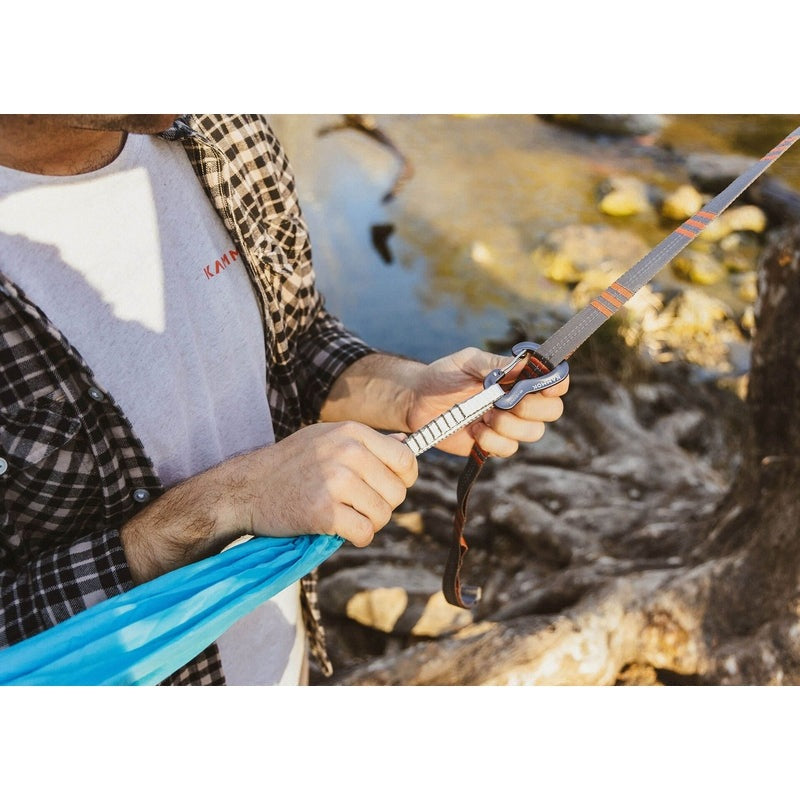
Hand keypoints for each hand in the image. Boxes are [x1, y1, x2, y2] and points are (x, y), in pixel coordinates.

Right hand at [237, 422, 417, 546]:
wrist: (247, 488)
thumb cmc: (290, 464)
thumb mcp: (327, 437)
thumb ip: (367, 441)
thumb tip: (407, 442)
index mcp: (352, 432)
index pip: (406, 459)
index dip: (403, 479)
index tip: (386, 487)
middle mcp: (348, 452)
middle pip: (397, 492)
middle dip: (382, 505)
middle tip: (356, 505)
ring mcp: (337, 482)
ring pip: (383, 515)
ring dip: (368, 522)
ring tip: (344, 515)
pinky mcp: (325, 512)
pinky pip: (365, 533)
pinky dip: (357, 537)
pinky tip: (339, 529)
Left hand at [405, 347, 568, 457]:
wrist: (418, 401)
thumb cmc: (444, 375)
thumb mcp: (468, 361)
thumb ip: (496, 364)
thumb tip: (527, 363)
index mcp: (518, 378)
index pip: (554, 382)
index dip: (557, 384)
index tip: (545, 387)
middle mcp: (519, 402)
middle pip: (552, 411)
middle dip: (532, 408)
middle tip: (505, 403)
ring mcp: (508, 425)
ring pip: (533, 432)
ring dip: (510, 425)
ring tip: (485, 416)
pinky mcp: (493, 444)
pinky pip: (509, 448)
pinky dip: (492, 440)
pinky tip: (475, 430)